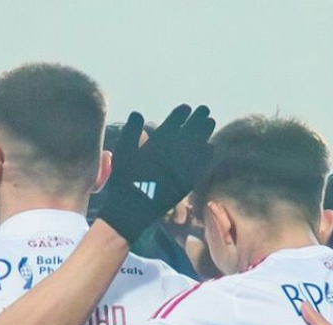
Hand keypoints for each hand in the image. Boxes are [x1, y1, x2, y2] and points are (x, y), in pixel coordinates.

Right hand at [96, 104, 214, 242]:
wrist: (134, 208)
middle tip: (204, 110)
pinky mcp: (189, 178)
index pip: (177, 119)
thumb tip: (137, 114)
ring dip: (206, 130)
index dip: (183, 112)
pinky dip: (207, 151)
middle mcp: (176, 149)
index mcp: (160, 139)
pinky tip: (209, 146)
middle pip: (194, 127)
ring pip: (201, 141)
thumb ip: (131, 130)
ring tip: (210, 122)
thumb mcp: (122, 152)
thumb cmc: (124, 179)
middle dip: (200, 116)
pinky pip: (203, 161)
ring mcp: (185, 164)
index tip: (186, 109)